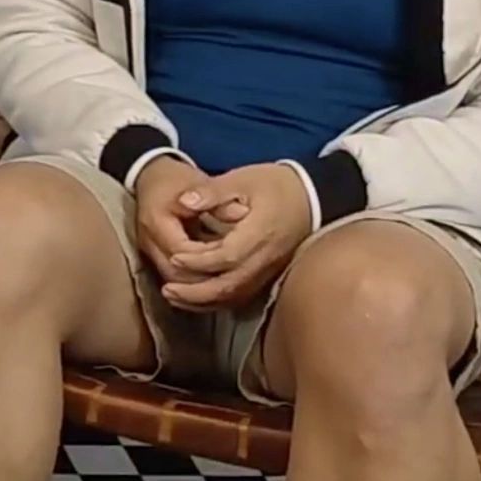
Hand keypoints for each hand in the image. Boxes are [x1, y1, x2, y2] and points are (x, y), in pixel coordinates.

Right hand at [131, 155, 223, 286]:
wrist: (151, 175)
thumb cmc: (176, 179)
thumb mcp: (197, 183)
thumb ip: (217, 200)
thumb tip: (242, 212)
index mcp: (156, 222)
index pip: (183, 252)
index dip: (208, 258)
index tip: (232, 256)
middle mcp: (148, 241)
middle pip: (175, 275)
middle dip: (204, 281)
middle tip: (234, 279)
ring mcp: (148, 251)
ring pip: (173, 280)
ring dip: (198, 285)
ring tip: (226, 285)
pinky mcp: (154, 255)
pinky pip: (174, 276)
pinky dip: (193, 281)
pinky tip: (213, 281)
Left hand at [160, 163, 313, 310]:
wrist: (314, 197)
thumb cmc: (276, 184)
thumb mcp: (243, 179)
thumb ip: (212, 192)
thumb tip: (183, 201)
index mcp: (260, 233)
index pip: (227, 256)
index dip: (199, 261)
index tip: (174, 256)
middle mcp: (266, 258)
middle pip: (230, 285)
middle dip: (196, 292)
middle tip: (167, 290)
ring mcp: (270, 270)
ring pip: (235, 295)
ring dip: (204, 301)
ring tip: (175, 297)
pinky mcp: (269, 274)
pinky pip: (242, 295)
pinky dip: (218, 300)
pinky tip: (198, 298)